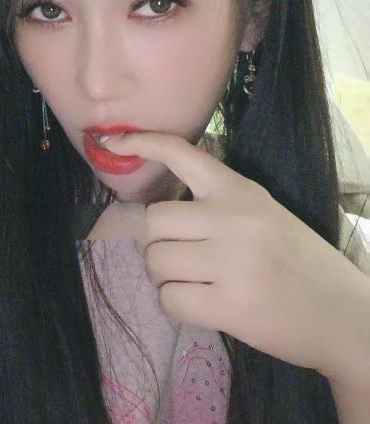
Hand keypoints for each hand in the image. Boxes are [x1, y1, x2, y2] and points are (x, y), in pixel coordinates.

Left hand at [101, 130, 368, 379]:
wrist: (344, 314)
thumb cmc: (296, 261)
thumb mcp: (261, 214)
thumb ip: (214, 207)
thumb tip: (150, 218)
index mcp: (240, 191)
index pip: (182, 153)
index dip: (141, 143)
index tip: (111, 141)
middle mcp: (233, 218)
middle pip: (152, 221)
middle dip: (155, 244)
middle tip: (178, 259)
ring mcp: (232, 261)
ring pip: (155, 261)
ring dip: (164, 278)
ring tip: (195, 284)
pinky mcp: (230, 305)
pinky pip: (169, 300)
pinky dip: (176, 306)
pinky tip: (202, 306)